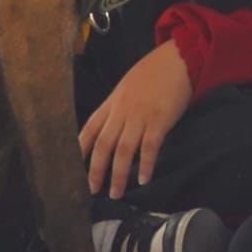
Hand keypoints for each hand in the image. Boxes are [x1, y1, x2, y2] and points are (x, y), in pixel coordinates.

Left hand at [78, 42, 192, 199]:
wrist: (178, 57)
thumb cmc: (155, 71)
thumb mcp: (128, 86)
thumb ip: (119, 106)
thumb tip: (113, 126)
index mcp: (112, 102)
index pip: (89, 129)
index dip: (79, 150)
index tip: (73, 169)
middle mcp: (122, 111)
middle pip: (103, 145)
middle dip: (95, 170)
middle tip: (93, 190)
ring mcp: (140, 116)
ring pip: (123, 150)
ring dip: (118, 175)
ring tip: (115, 194)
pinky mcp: (160, 119)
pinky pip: (149, 146)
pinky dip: (145, 164)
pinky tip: (144, 179)